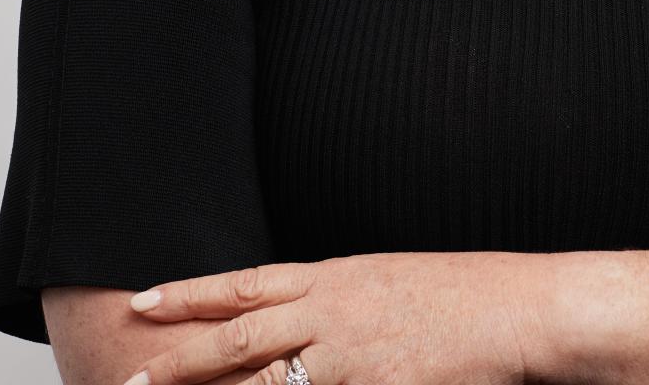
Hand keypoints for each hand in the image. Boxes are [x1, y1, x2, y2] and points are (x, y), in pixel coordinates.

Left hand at [118, 251, 551, 384]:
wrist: (519, 308)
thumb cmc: (465, 293)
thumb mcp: (392, 279)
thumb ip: (342, 296)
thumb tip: (303, 310)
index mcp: (338, 275)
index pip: (248, 282)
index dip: (192, 293)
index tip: (143, 299)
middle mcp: (335, 310)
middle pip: (240, 334)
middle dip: (179, 358)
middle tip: (128, 375)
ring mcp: (353, 356)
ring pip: (265, 380)